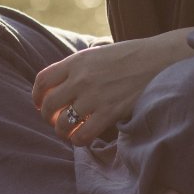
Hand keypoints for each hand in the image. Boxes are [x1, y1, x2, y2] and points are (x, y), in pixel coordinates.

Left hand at [31, 34, 186, 146]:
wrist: (158, 60)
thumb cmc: (129, 56)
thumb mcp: (97, 53)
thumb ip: (78, 67)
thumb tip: (61, 85)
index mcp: (76, 61)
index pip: (42, 80)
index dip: (36, 95)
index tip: (39, 103)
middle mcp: (81, 79)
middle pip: (49, 104)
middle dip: (47, 116)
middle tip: (53, 121)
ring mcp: (94, 97)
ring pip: (63, 123)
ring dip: (62, 131)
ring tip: (67, 132)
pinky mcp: (109, 113)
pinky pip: (83, 134)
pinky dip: (78, 140)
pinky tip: (82, 138)